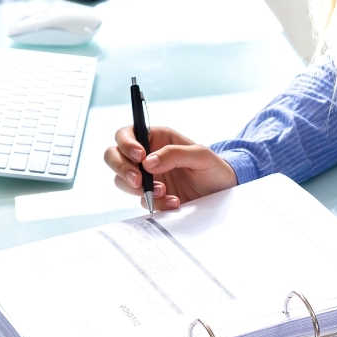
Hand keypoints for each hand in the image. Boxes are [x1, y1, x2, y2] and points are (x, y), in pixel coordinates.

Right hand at [104, 125, 237, 209]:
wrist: (223, 192)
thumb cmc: (214, 168)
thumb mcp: (201, 155)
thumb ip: (175, 154)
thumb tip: (148, 162)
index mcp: (156, 138)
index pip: (126, 134)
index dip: (126, 143)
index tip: (139, 156)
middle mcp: (145, 156)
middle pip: (113, 156)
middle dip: (122, 168)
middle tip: (139, 180)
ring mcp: (146, 177)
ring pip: (121, 180)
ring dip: (139, 189)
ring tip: (165, 192)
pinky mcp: (150, 196)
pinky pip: (140, 200)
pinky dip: (155, 203)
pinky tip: (174, 202)